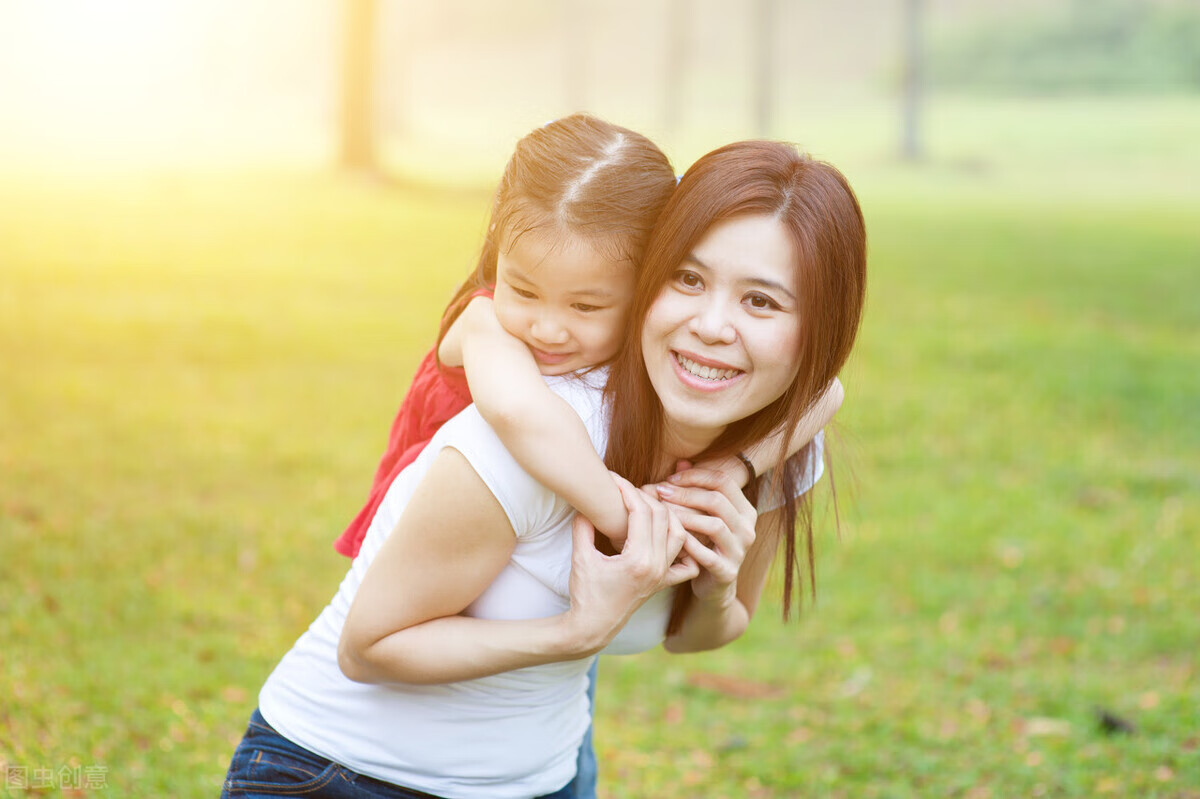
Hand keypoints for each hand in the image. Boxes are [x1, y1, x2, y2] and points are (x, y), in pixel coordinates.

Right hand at [565, 476, 696, 653]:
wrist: (592, 627)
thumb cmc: (585, 593)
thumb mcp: (580, 557)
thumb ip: (584, 526)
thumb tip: (586, 501)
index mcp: (637, 560)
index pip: (641, 512)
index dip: (627, 490)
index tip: (614, 479)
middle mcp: (656, 566)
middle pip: (663, 516)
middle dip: (646, 496)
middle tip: (628, 488)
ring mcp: (663, 575)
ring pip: (679, 533)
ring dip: (667, 514)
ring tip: (647, 505)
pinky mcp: (663, 582)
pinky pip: (687, 562)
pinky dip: (684, 546)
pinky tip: (667, 535)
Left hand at [655, 463, 757, 602]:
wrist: (712, 585)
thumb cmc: (703, 542)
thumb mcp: (701, 514)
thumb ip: (694, 488)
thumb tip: (681, 461)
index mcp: (745, 510)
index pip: (723, 481)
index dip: (695, 476)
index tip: (669, 480)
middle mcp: (747, 529)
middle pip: (717, 501)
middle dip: (685, 494)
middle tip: (660, 492)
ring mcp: (740, 551)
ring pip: (714, 525)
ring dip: (684, 516)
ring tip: (662, 513)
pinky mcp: (727, 571)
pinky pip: (706, 555)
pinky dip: (687, 544)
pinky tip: (669, 537)